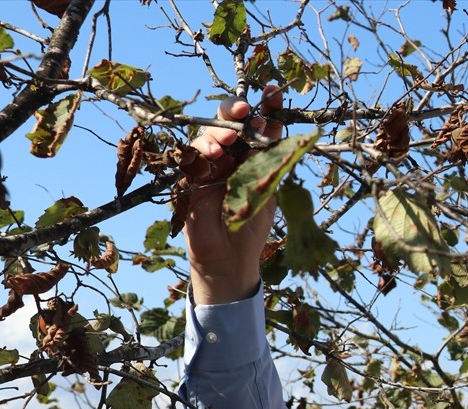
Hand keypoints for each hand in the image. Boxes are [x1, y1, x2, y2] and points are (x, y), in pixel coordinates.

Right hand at [184, 84, 283, 304]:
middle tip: (244, 110)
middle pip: (227, 121)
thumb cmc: (251, 225)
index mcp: (251, 155)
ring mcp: (207, 165)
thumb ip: (270, 160)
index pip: (257, 124)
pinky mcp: (188, 178)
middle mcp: (228, 155)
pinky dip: (202, 150)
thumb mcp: (266, 188)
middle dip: (235, 111)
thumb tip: (279, 129)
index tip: (275, 91)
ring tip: (229, 140)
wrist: (231, 258)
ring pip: (207, 135)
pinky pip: (191, 155)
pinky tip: (214, 153)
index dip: (266, 106)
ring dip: (219, 132)